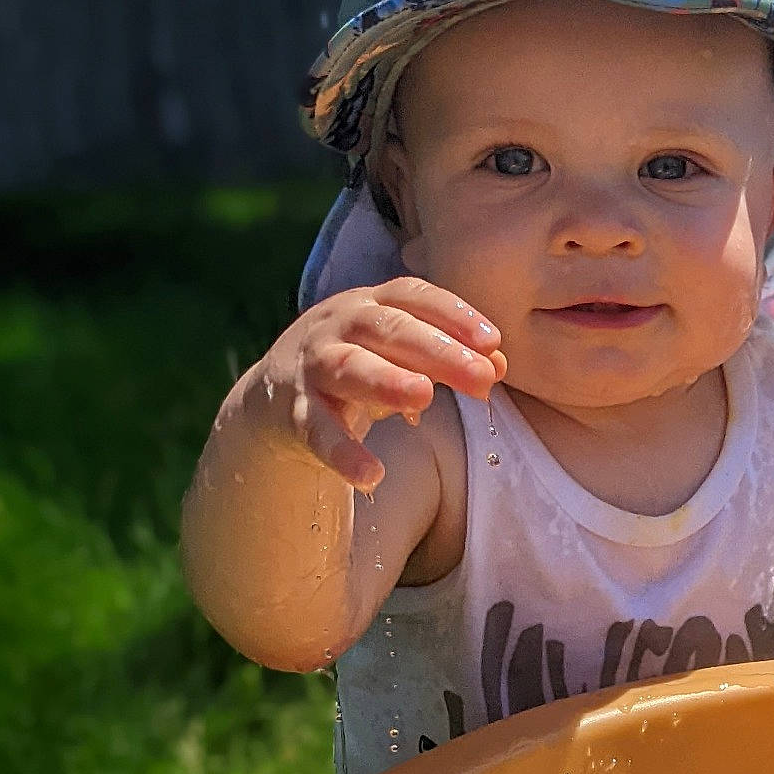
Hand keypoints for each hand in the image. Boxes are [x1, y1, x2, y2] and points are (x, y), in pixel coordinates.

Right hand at [259, 277, 504, 490]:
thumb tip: (498, 365)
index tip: (492, 341)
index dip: (453, 315)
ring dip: (386, 380)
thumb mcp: (400, 357)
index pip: (414, 297)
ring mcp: (312, 365)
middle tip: (481, 377)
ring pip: (349, 368)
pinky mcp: (292, 410)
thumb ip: (447, 358)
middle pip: (388, 328)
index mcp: (370, 304)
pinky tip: (372, 476)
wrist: (274, 395)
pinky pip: (318, 431)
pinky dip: (344, 453)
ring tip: (423, 397)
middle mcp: (338, 324)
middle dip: (437, 351)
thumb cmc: (357, 366)